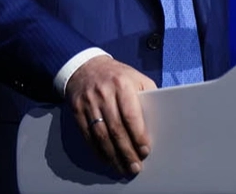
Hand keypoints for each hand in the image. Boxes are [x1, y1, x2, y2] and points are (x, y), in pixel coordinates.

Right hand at [65, 55, 157, 176]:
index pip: (131, 115)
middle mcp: (104, 94)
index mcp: (122, 84)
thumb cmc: (117, 75)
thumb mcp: (136, 77)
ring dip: (113, 155)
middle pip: (116, 129)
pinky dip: (97, 150)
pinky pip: (87, 135)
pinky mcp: (77, 111)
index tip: (145, 150)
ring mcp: (89, 103)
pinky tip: (107, 159)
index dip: (138, 135)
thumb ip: (147, 95)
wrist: (85, 67)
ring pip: (101, 135)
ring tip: (123, 167)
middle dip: (127, 150)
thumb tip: (158, 117)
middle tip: (136, 165)